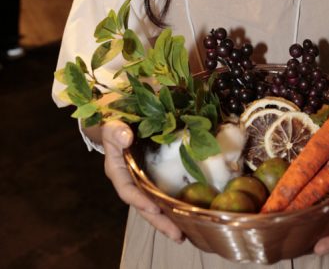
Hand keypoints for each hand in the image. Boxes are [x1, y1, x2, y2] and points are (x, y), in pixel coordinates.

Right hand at [102, 120, 183, 242]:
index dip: (140, 200)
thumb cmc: (114, 127)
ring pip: (153, 205)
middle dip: (159, 221)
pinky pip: (161, 195)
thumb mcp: (112, 127)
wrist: (119, 124)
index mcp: (117, 172)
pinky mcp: (152, 179)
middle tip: (177, 236)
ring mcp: (141, 182)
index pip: (127, 190)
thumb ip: (116, 132)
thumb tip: (126, 138)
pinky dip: (171, 206)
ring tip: (182, 235)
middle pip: (143, 206)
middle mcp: (129, 182)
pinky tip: (185, 215)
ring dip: (167, 220)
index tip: (154, 208)